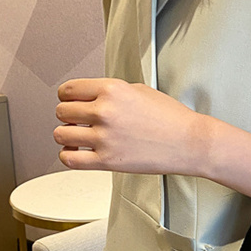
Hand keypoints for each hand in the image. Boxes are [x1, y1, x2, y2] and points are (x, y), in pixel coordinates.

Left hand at [54, 78, 205, 173]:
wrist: (190, 143)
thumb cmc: (171, 118)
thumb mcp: (140, 90)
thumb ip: (111, 92)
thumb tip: (90, 98)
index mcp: (112, 89)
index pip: (68, 90)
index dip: (67, 97)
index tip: (71, 103)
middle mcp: (105, 111)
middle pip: (62, 111)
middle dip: (68, 116)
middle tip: (79, 122)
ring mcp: (105, 137)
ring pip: (61, 135)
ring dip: (67, 136)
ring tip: (79, 138)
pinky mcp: (108, 161)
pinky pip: (70, 159)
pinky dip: (68, 156)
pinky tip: (79, 153)